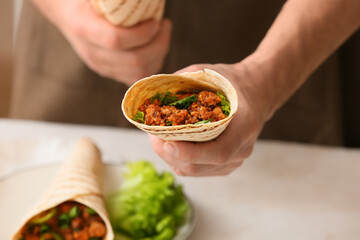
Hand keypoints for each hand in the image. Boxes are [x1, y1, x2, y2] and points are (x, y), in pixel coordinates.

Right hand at [31, 0, 171, 84]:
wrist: (64, 11)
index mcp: (84, 27)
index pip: (116, 40)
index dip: (142, 34)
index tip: (156, 21)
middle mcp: (91, 52)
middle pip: (134, 61)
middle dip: (159, 44)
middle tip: (164, 25)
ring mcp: (100, 65)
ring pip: (138, 73)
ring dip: (158, 56)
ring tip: (162, 35)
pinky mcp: (109, 72)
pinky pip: (136, 78)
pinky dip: (152, 65)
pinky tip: (156, 49)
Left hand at [149, 57, 274, 175]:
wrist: (257, 92)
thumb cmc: (231, 82)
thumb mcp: (208, 73)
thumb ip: (183, 82)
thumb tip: (152, 93)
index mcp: (244, 125)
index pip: (218, 152)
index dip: (189, 153)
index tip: (166, 143)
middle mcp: (242, 148)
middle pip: (200, 165)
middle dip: (170, 154)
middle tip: (153, 136)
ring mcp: (236, 160)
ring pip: (195, 170)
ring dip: (171, 157)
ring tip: (159, 139)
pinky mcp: (227, 165)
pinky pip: (198, 170)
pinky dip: (180, 160)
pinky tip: (172, 145)